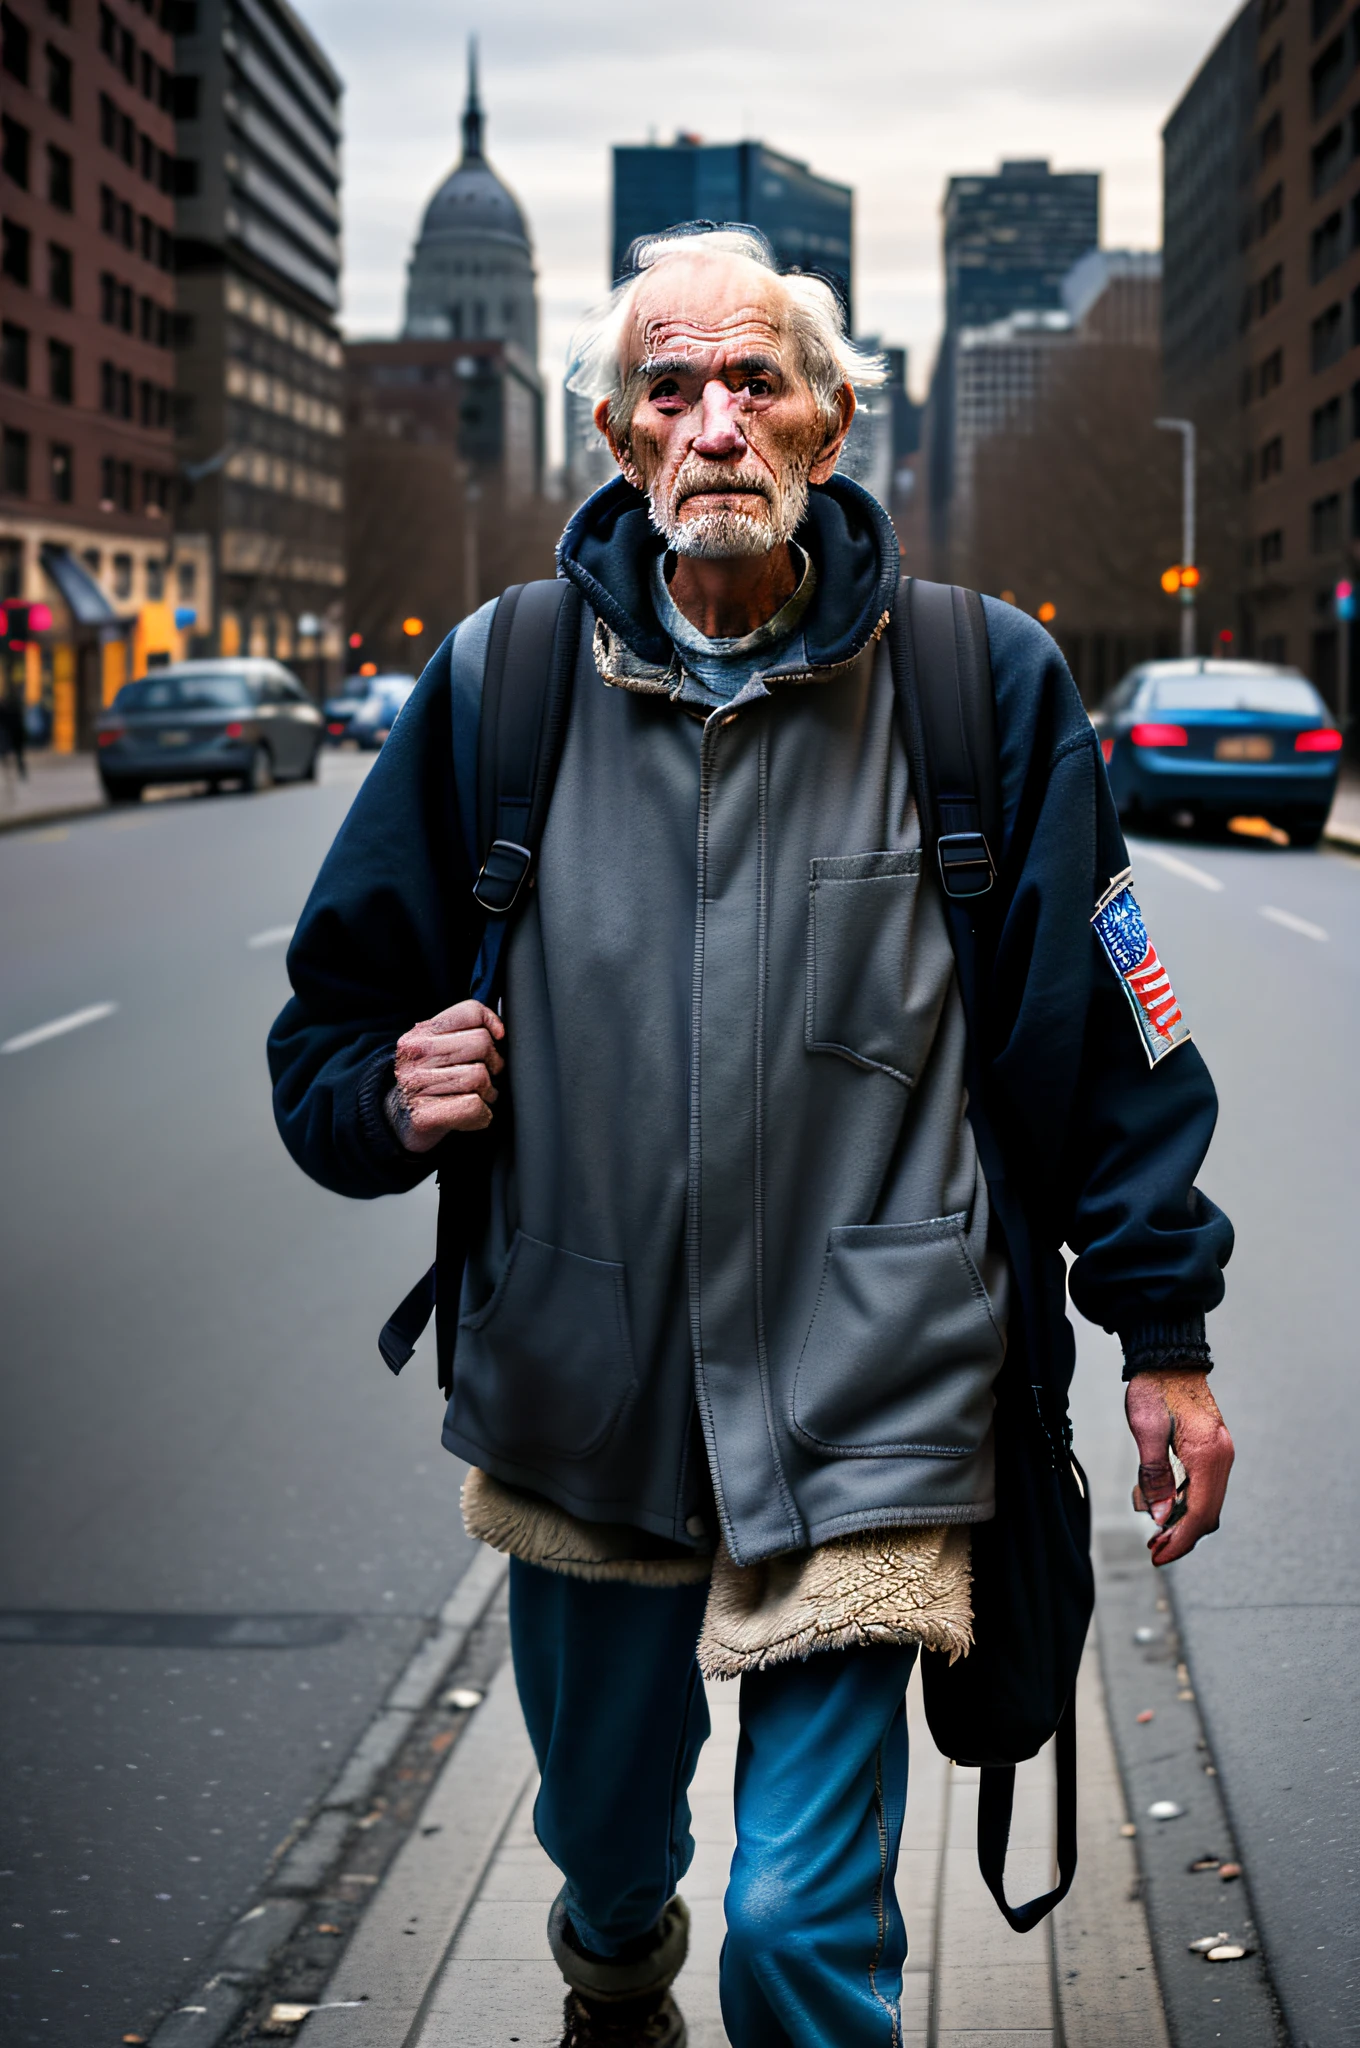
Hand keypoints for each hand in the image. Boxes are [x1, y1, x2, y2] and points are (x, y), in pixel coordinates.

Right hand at [385, 1000, 504, 1152]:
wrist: (400, 1123)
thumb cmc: (429, 1084)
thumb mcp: (437, 1049)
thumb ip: (461, 1033)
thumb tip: (498, 1029)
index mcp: (420, 1034)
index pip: (469, 1012)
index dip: (491, 1023)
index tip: (496, 1038)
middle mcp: (414, 1055)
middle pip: (481, 1043)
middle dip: (494, 1063)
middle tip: (486, 1076)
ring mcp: (415, 1085)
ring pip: (479, 1076)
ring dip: (488, 1092)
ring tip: (478, 1097)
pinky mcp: (423, 1115)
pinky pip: (473, 1106)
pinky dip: (482, 1114)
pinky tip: (473, 1115)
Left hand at [1125, 1367, 1233, 1566]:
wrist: (1168, 1358)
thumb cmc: (1154, 1388)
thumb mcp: (1146, 1430)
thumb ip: (1154, 1474)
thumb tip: (1159, 1516)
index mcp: (1208, 1454)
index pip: (1199, 1512)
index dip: (1180, 1539)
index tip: (1159, 1555)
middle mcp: (1222, 1457)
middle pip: (1207, 1513)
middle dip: (1182, 1536)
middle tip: (1154, 1550)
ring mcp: (1220, 1454)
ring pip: (1207, 1502)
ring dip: (1184, 1522)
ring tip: (1156, 1536)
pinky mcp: (1212, 1450)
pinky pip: (1204, 1487)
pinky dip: (1186, 1503)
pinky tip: (1165, 1510)